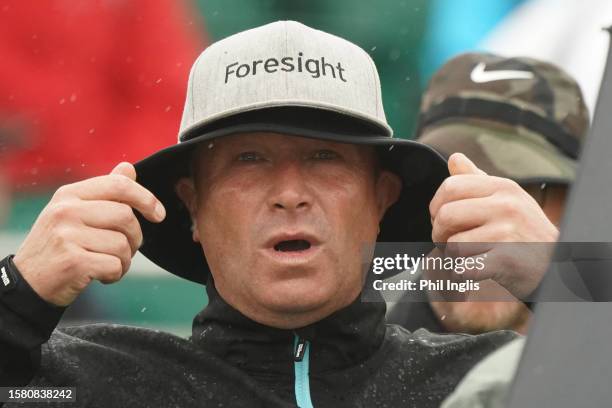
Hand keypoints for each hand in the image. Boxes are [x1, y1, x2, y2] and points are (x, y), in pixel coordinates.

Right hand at [13, 162, 165, 305]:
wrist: (28, 282)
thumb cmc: (60, 245)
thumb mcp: (75, 212)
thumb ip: (103, 192)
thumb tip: (129, 168)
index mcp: (69, 194)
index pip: (119, 185)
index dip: (146, 198)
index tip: (159, 215)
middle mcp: (66, 211)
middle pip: (126, 217)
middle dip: (135, 238)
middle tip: (126, 250)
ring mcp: (67, 236)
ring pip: (123, 245)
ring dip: (125, 261)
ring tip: (109, 265)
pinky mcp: (72, 262)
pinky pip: (115, 266)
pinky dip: (116, 275)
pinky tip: (102, 277)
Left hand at [429, 153, 558, 298]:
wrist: (556, 266)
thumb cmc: (524, 232)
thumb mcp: (507, 199)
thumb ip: (477, 180)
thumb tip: (455, 158)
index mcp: (503, 187)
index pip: (450, 186)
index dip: (436, 206)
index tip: (442, 219)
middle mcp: (507, 206)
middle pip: (446, 215)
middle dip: (439, 233)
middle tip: (448, 242)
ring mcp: (508, 233)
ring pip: (453, 245)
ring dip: (452, 256)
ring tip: (467, 256)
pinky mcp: (507, 260)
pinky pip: (464, 267)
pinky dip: (462, 273)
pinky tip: (474, 270)